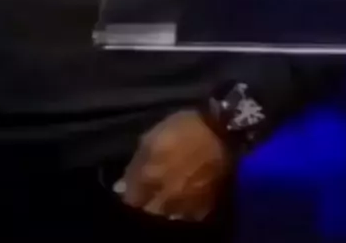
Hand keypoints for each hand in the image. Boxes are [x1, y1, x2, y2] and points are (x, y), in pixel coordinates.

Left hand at [116, 110, 234, 221]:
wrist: (226, 133)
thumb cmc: (185, 128)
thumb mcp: (153, 136)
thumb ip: (135, 164)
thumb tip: (120, 187)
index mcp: (149, 177)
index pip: (129, 200)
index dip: (129, 193)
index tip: (130, 187)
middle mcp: (164, 198)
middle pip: (146, 212)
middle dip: (144, 204)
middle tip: (149, 191)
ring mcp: (185, 208)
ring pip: (164, 218)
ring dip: (161, 209)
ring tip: (166, 196)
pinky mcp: (203, 212)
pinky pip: (185, 218)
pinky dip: (180, 211)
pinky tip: (183, 199)